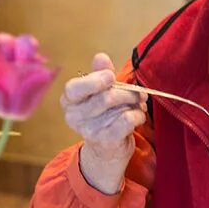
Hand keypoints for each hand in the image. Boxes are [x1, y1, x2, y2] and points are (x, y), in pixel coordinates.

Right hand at [61, 53, 147, 193]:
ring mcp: (88, 131)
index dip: (94, 80)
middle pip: (105, 96)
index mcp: (69, 100)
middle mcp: (74, 117)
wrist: (108, 150)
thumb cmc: (105, 115)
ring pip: (119, 108)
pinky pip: (127, 120)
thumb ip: (100, 74)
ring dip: (135, 105)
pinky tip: (137, 117)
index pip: (74, 88)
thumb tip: (100, 57)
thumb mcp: (100, 92)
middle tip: (140, 94)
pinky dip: (138, 116)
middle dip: (128, 92)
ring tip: (138, 106)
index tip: (111, 76)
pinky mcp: (105, 141)